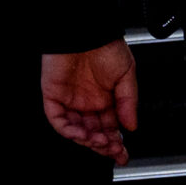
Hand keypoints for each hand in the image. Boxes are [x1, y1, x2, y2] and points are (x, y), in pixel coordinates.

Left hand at [42, 39, 139, 163]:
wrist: (85, 31)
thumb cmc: (105, 45)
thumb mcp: (127, 74)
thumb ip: (129, 101)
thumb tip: (132, 125)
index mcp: (105, 97)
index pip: (110, 127)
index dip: (115, 142)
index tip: (122, 153)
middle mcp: (87, 102)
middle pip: (94, 132)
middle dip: (103, 145)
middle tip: (113, 151)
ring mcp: (70, 101)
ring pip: (76, 130)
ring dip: (88, 140)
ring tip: (100, 142)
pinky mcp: (53, 97)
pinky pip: (58, 120)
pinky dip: (69, 130)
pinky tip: (81, 134)